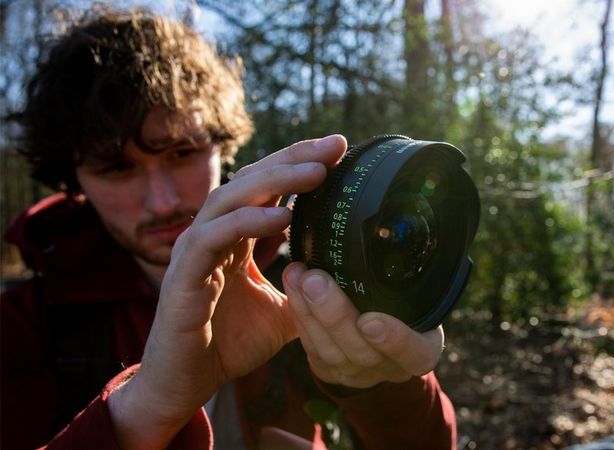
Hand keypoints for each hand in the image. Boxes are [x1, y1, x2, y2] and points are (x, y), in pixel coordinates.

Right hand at [108, 135, 346, 448]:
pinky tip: (284, 217)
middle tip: (335, 146)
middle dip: (294, 158)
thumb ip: (311, 292)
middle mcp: (215, 233)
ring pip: (232, 198)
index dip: (300, 163)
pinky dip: (247, 222)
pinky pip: (214, 237)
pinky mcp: (182, 274)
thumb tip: (353, 284)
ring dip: (275, 181)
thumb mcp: (285, 314)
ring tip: (317, 173)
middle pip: (253, 180)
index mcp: (237, 236)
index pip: (269, 187)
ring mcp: (195, 249)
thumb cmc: (229, 344)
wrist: (187, 383)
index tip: (341, 150)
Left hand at [282, 262, 444, 388]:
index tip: (371, 320)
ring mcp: (358, 373)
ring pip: (330, 351)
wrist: (386, 328)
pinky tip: (293, 283)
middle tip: (316, 281)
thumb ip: (413, 273)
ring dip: (309, 311)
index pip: (415, 353)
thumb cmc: (409, 301)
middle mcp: (391, 368)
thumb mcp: (421, 291)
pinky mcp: (330, 369)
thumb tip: (409, 225)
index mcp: (422, 350)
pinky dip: (299, 314)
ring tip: (298, 275)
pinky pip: (310, 346)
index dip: (394, 339)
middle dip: (334, 315)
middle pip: (362, 352)